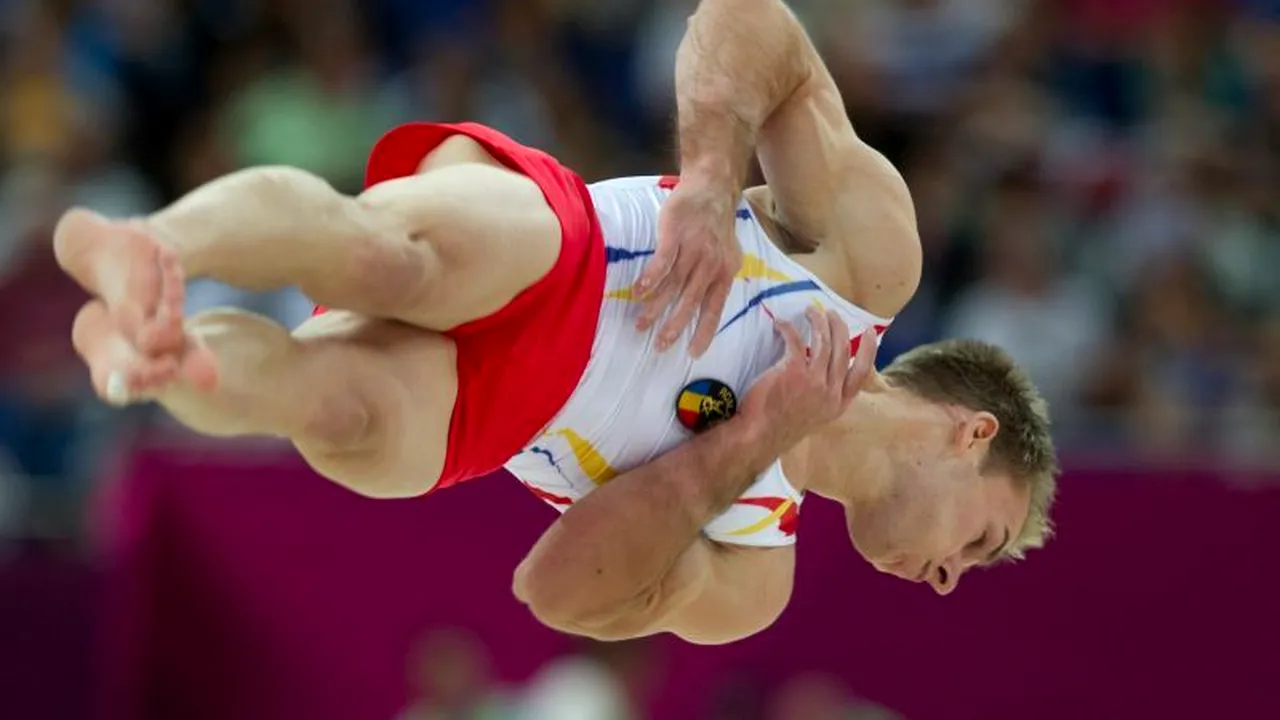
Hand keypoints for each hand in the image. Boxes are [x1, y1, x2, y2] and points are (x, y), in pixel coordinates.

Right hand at [636, 179, 743, 356]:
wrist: (712, 188)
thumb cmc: (717, 223)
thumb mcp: (728, 253)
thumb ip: (718, 277)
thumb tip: (711, 302)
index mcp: (723, 272)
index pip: (714, 308)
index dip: (704, 331)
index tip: (693, 352)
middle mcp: (709, 265)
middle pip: (690, 301)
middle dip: (674, 326)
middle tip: (660, 345)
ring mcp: (692, 249)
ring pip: (673, 285)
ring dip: (656, 306)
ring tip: (641, 324)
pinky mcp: (675, 234)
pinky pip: (663, 261)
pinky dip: (651, 277)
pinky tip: (639, 291)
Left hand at [738, 308, 877, 455]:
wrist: (759, 436)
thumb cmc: (782, 426)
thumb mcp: (815, 415)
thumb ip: (825, 395)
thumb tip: (827, 370)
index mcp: (838, 403)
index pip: (861, 373)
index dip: (869, 350)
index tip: (869, 331)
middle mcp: (830, 391)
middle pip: (842, 350)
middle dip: (838, 326)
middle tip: (829, 313)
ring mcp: (813, 380)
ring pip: (823, 341)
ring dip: (818, 321)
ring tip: (811, 311)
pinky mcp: (793, 371)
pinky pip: (795, 341)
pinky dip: (789, 328)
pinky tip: (781, 323)